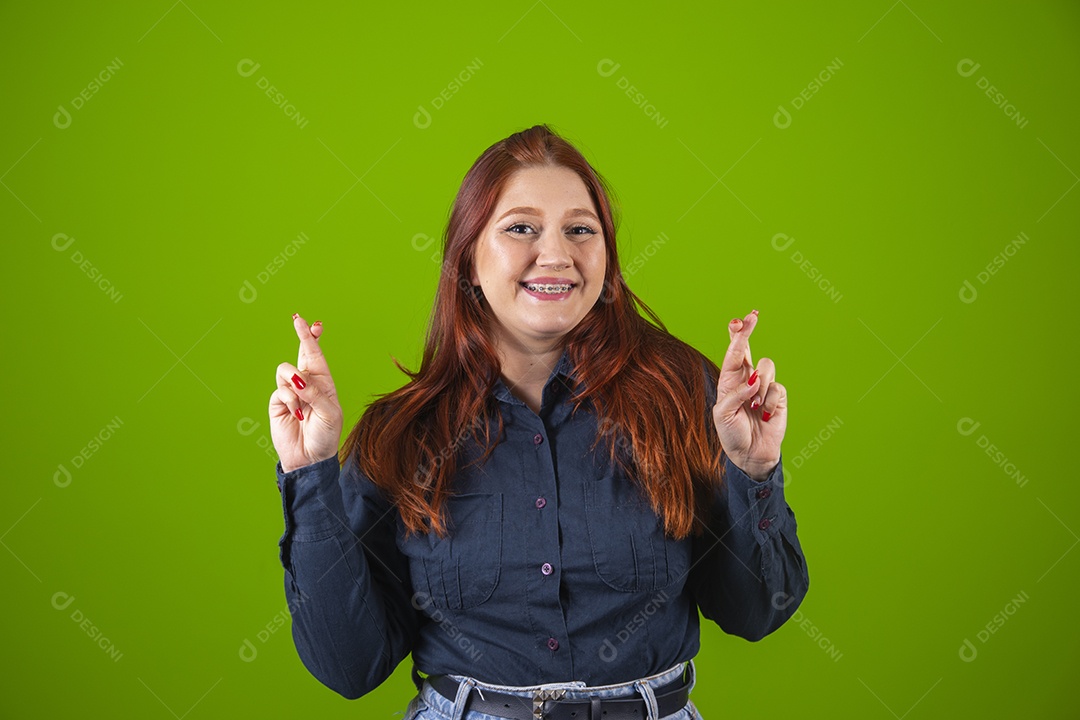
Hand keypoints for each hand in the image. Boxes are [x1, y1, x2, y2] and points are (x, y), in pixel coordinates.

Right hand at [269, 313, 343, 472]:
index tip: (313, 323)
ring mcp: (291, 391)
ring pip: (286, 370)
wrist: (310, 458)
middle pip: (302, 353)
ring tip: (302, 402)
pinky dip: (289, 400)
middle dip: (302, 336)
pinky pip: (280, 390)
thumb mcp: (329, 414)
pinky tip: (297, 415)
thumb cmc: (325, 436)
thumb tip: (297, 378)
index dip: (313, 338)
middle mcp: (307, 383)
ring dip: (294, 383)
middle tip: (299, 320)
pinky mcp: (278, 402)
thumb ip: (315, 393)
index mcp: (324, 383)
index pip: (317, 356)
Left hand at [711, 309, 787, 480]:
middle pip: (747, 348)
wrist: (750, 454)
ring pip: (766, 366)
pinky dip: (769, 402)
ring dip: (760, 386)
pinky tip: (765, 415)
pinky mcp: (778, 396)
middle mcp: (745, 378)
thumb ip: (736, 394)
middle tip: (752, 316)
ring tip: (754, 406)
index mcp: (728, 380)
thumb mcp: (723, 415)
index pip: (732, 353)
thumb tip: (754, 380)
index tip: (738, 320)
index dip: (736, 335)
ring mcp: (763, 386)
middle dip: (748, 330)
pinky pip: (777, 388)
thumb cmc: (731, 434)